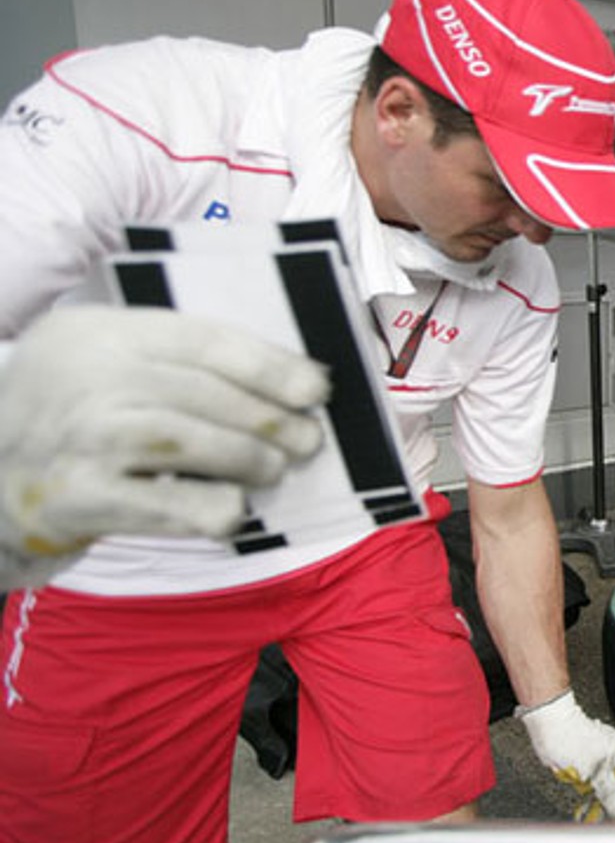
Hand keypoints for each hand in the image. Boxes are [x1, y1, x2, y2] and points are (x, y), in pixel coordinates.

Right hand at [0, 306, 329, 577]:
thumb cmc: (71, 411)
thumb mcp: (105, 359)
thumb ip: (179, 358)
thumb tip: (290, 378)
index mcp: (102, 334)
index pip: (205, 342)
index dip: (271, 367)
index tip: (316, 389)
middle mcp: (90, 380)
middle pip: (206, 394)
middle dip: (270, 420)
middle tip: (307, 440)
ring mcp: (84, 439)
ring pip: (192, 443)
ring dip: (249, 459)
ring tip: (273, 470)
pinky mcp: (80, 497)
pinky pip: (166, 503)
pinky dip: (212, 506)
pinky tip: (233, 508)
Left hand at [519, 690, 614, 819]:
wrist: (547, 726)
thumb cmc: (571, 735)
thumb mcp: (596, 770)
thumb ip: (611, 793)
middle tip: (612, 817)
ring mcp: (602, 764)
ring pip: (608, 791)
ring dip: (601, 806)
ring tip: (593, 817)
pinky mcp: (587, 769)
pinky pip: (593, 790)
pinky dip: (589, 802)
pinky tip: (582, 811)